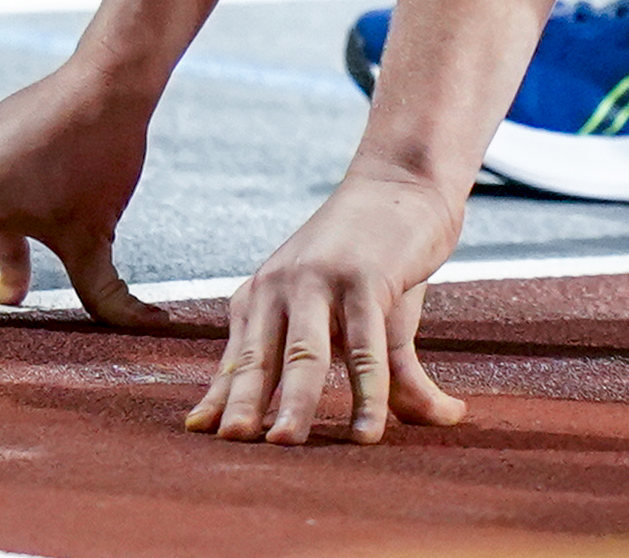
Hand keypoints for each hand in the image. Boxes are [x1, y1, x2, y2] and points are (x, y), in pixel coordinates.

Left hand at [186, 171, 469, 444]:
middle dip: (243, 405)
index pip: (239, 356)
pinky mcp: (365, 278)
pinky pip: (365, 346)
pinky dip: (368, 392)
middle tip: (230, 447)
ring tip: (285, 446)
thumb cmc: (377, 255)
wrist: (403, 182)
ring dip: (295, 403)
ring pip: (304, 354)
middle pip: (260, 358)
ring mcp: (322, 280)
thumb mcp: (367, 314)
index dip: (220, 395)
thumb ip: (385, 372)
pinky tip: (368, 431)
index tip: (197, 431)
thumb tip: (431, 422)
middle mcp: (282, 286)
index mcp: (264, 294)